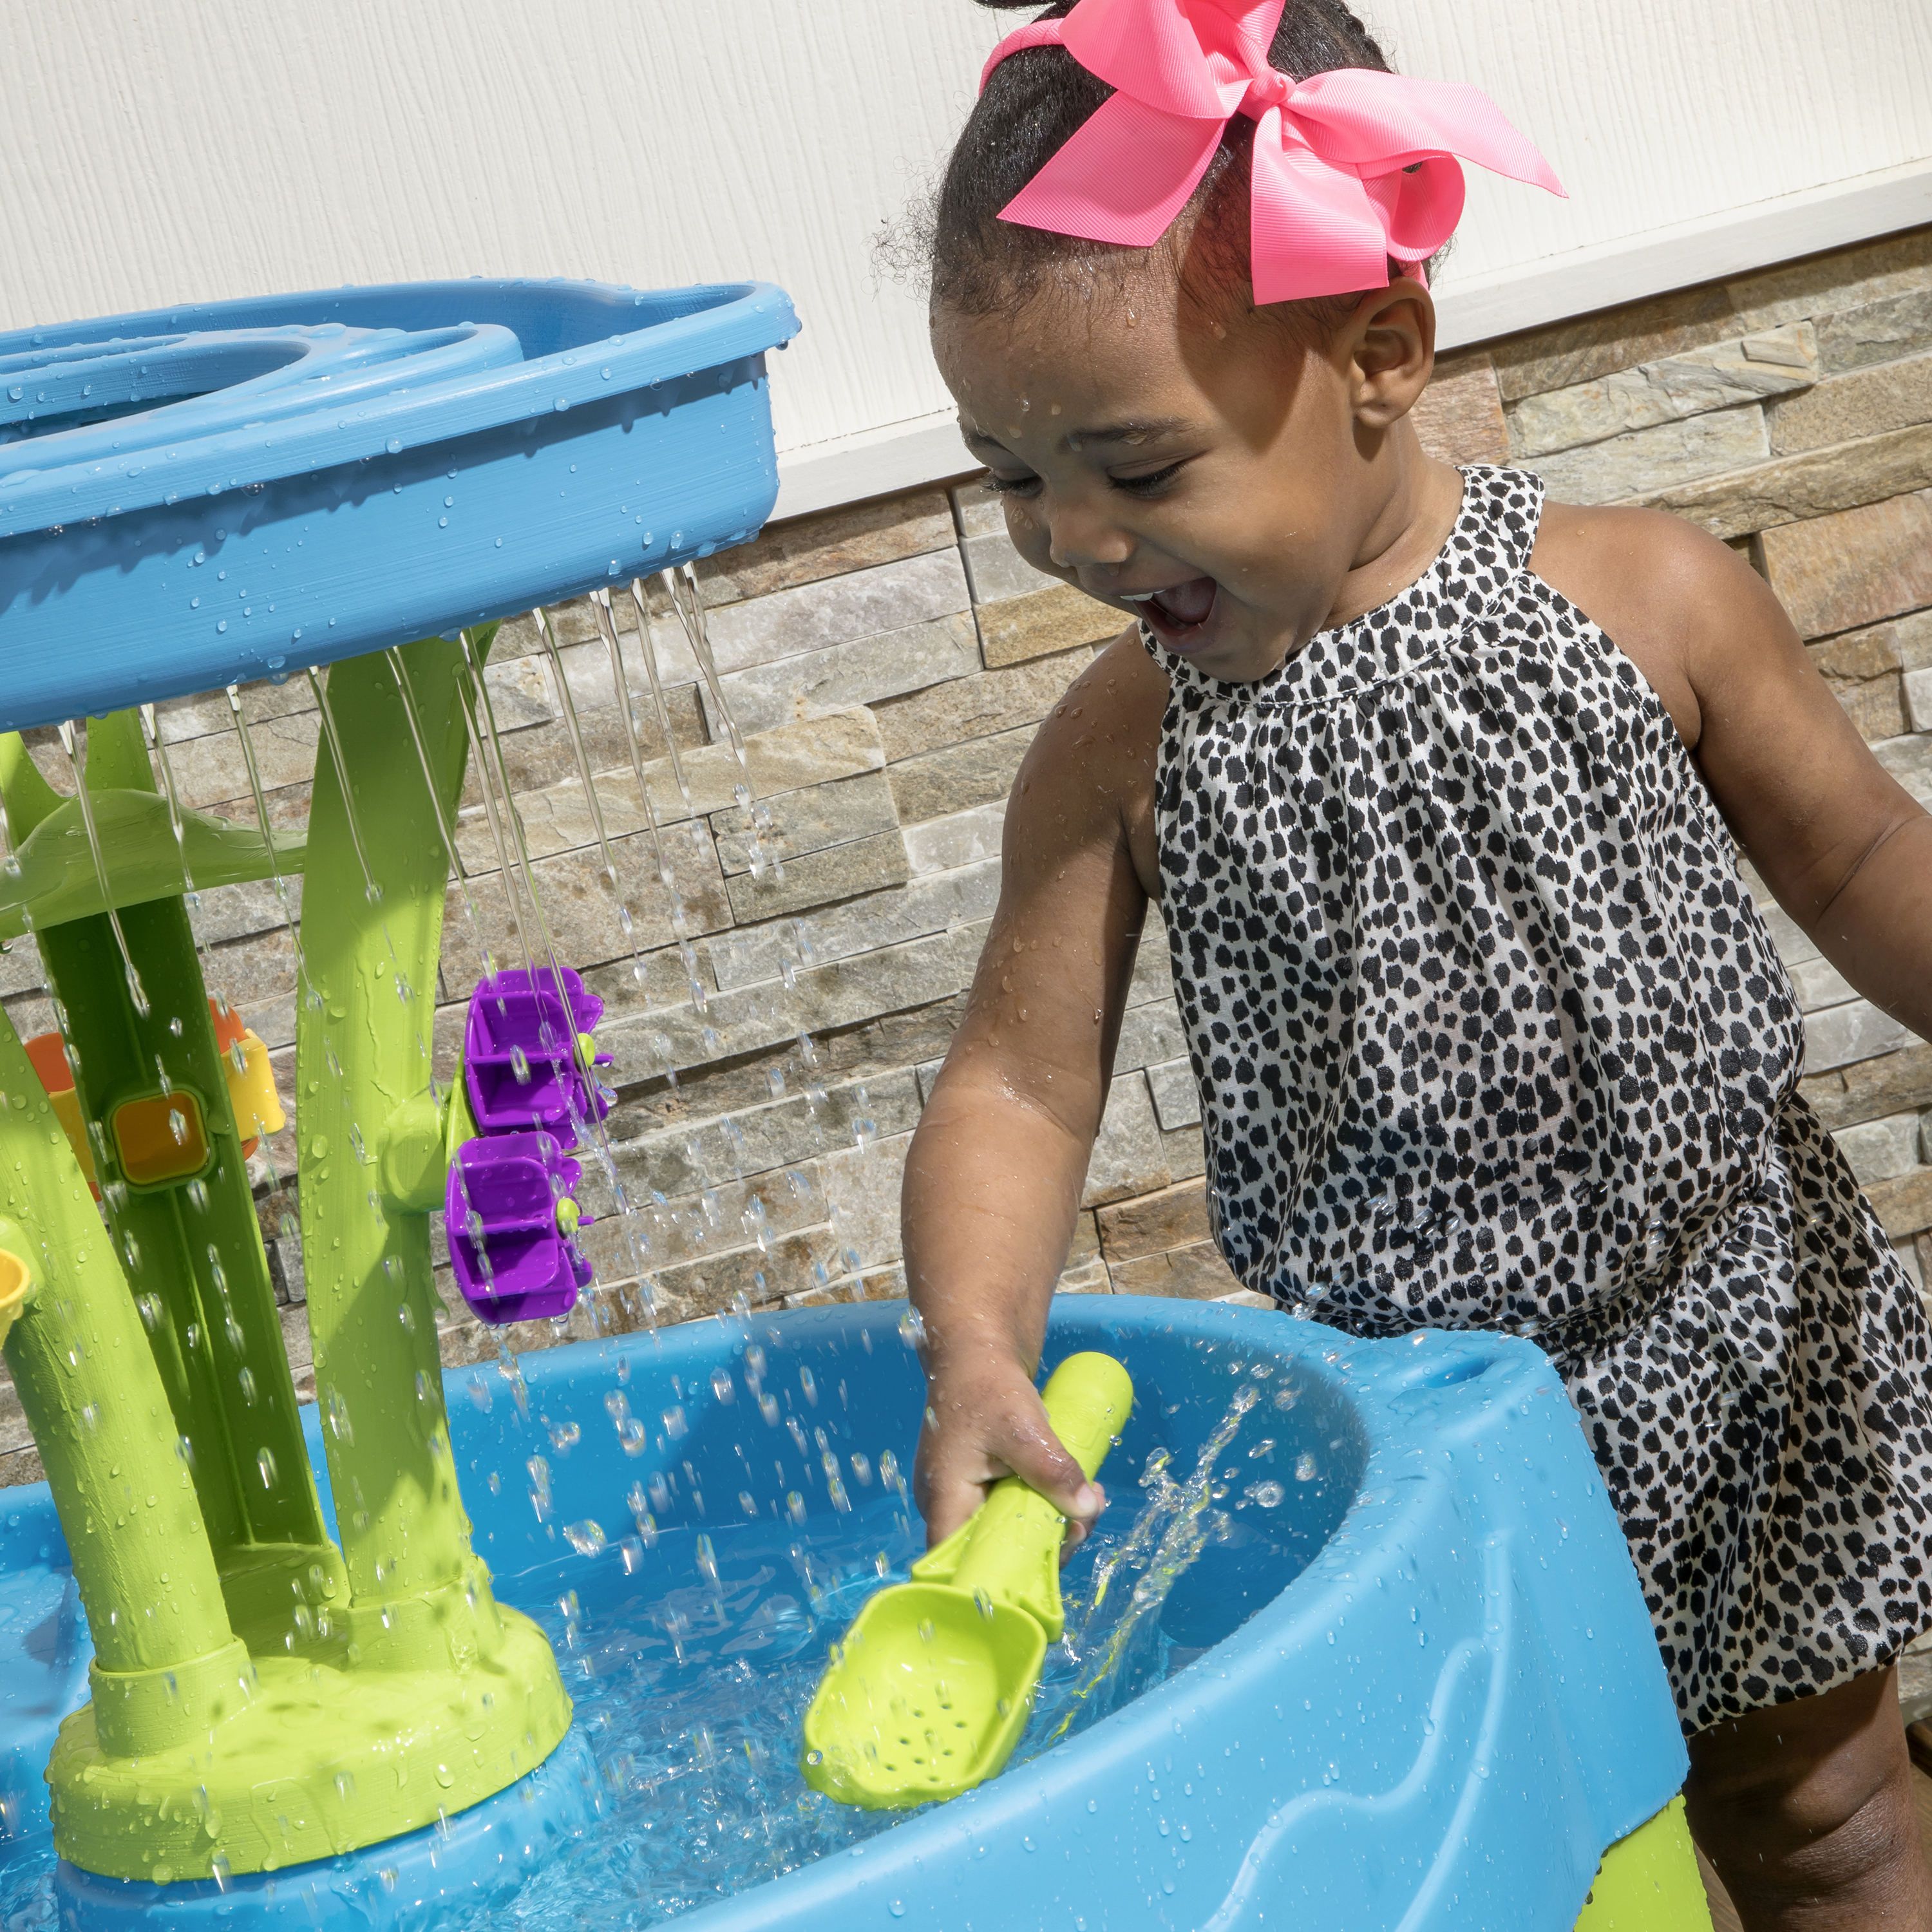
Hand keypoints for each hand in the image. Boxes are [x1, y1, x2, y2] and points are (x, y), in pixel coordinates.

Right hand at [913, 1350, 1105, 1555]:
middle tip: (1085, 1522)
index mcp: (944, 1498)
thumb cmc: (986, 1383)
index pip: (959, 1563)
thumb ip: (1050, 1468)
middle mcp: (951, 1504)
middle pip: (995, 1550)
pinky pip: (1018, 1507)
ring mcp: (969, 1494)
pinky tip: (1079, 1490)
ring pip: (1012, 1529)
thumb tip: (1085, 1509)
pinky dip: (1048, 1503)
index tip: (1047, 1563)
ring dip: (1055, 1521)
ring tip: (1092, 1498)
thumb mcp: (1021, 1425)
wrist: (978, 1349)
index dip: (999, 1575)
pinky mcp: (987, 1483)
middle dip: (1046, 1544)